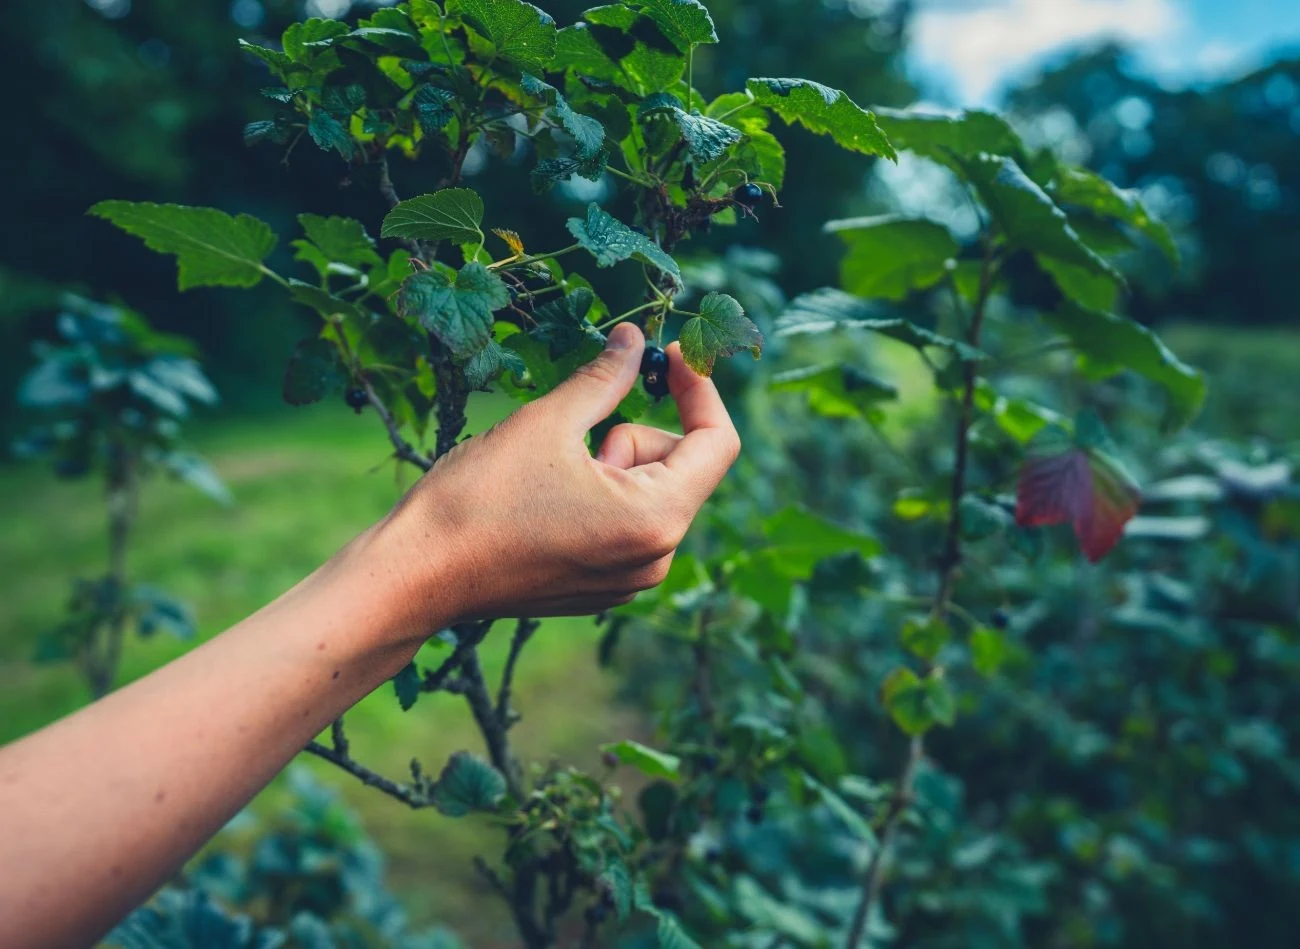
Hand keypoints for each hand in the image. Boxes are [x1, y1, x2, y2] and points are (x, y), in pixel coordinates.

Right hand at [381, 322, 740, 628]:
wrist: (417, 575)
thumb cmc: (478, 498)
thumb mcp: (548, 421)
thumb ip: (606, 378)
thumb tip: (635, 340)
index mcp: (655, 518)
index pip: (718, 443)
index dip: (699, 390)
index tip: (667, 355)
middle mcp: (656, 559)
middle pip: (679, 466)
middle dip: (631, 434)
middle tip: (571, 436)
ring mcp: (630, 580)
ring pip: (649, 492)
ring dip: (611, 466)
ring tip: (547, 475)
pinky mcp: (603, 589)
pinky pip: (625, 524)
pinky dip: (599, 497)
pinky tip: (543, 502)